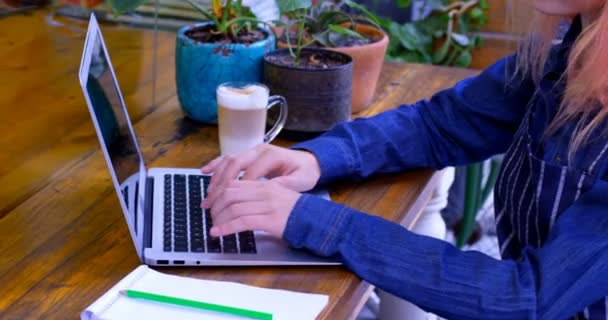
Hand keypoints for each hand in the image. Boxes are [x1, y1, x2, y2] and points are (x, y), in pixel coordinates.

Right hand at [201, 144, 320, 207]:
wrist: (309, 161)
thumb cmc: (305, 172)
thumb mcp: (301, 180)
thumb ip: (285, 185)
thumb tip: (267, 190)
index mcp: (272, 156)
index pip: (251, 172)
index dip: (240, 189)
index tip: (232, 206)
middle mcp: (259, 150)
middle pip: (235, 164)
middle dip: (222, 184)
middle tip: (212, 202)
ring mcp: (252, 151)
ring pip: (228, 160)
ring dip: (216, 177)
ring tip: (208, 195)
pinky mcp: (248, 155)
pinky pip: (228, 158)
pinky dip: (215, 165)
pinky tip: (204, 172)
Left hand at [202, 180, 300, 237]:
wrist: (315, 219)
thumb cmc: (295, 212)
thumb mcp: (276, 197)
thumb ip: (258, 196)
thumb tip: (234, 202)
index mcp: (265, 184)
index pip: (234, 184)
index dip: (217, 194)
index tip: (211, 203)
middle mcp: (265, 192)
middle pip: (230, 194)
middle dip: (216, 206)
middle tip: (211, 216)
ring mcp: (267, 205)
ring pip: (233, 208)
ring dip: (219, 219)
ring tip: (214, 227)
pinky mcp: (270, 220)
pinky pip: (242, 222)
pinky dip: (226, 228)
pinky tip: (219, 233)